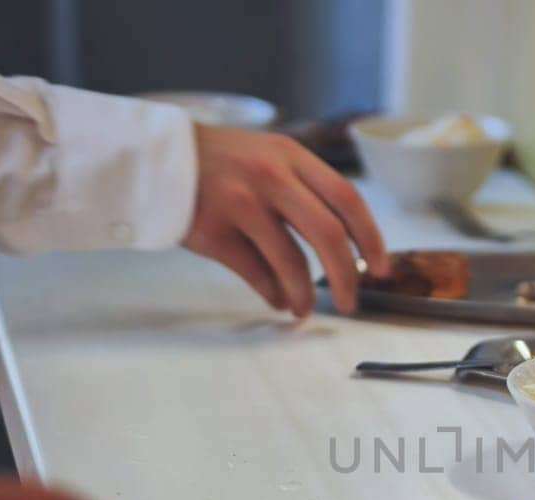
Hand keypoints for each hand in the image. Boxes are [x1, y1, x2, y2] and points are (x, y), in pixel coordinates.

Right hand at [183, 125, 388, 315]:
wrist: (154, 156)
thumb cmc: (219, 162)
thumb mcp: (267, 156)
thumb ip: (303, 191)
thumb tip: (339, 251)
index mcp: (292, 156)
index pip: (347, 199)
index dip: (371, 238)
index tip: (380, 268)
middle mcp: (270, 175)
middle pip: (328, 234)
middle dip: (346, 275)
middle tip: (351, 301)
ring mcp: (240, 202)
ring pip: (290, 260)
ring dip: (304, 293)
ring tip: (305, 309)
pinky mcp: (212, 230)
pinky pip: (254, 272)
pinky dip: (272, 293)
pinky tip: (278, 301)